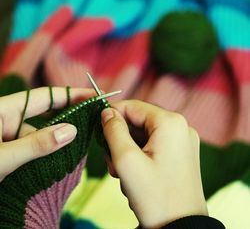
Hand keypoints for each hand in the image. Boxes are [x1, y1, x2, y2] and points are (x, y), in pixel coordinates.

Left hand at [0, 87, 94, 181]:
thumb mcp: (3, 158)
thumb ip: (36, 144)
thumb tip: (71, 131)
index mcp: (4, 110)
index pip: (44, 96)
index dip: (70, 94)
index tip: (93, 95)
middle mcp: (9, 119)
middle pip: (46, 112)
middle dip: (69, 115)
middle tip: (93, 116)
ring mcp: (9, 135)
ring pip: (41, 134)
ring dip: (57, 141)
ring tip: (80, 146)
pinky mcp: (11, 149)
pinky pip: (34, 147)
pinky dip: (46, 153)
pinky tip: (59, 160)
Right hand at [101, 100, 207, 227]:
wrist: (181, 228)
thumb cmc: (154, 196)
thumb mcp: (126, 160)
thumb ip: (113, 130)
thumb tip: (107, 112)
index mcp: (170, 122)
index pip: (132, 106)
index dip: (111, 115)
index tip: (97, 130)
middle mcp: (180, 126)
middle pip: (138, 121)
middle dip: (120, 139)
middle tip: (112, 161)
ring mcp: (182, 140)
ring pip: (143, 134)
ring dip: (128, 149)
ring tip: (123, 173)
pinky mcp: (181, 152)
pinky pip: (153, 144)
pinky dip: (139, 155)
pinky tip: (135, 174)